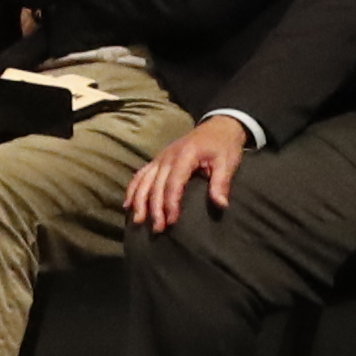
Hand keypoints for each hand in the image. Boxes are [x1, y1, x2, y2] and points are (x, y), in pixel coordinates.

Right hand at [129, 115, 250, 232]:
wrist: (218, 125)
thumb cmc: (224, 145)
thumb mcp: (228, 161)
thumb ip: (221, 183)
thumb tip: (221, 205)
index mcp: (185, 156)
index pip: (173, 183)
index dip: (171, 203)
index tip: (172, 221)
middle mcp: (167, 156)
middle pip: (156, 185)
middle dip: (154, 208)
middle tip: (157, 229)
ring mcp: (160, 157)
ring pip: (144, 181)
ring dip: (139, 201)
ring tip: (138, 220)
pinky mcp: (158, 160)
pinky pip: (140, 174)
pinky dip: (133, 189)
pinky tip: (128, 204)